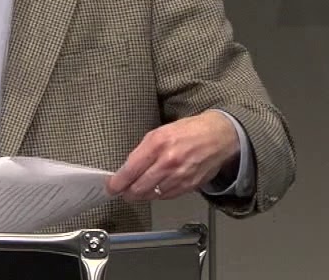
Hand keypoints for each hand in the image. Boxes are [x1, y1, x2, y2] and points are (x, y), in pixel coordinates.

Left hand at [106, 110, 238, 202]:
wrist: (218, 137)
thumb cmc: (188, 131)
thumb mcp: (159, 132)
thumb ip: (143, 151)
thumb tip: (127, 169)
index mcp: (157, 144)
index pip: (130, 171)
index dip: (117, 183)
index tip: (110, 187)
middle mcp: (168, 162)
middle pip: (139, 188)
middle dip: (127, 193)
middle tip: (122, 192)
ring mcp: (179, 176)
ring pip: (152, 195)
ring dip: (142, 195)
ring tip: (137, 192)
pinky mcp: (189, 186)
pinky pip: (167, 196)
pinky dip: (158, 195)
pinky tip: (154, 190)